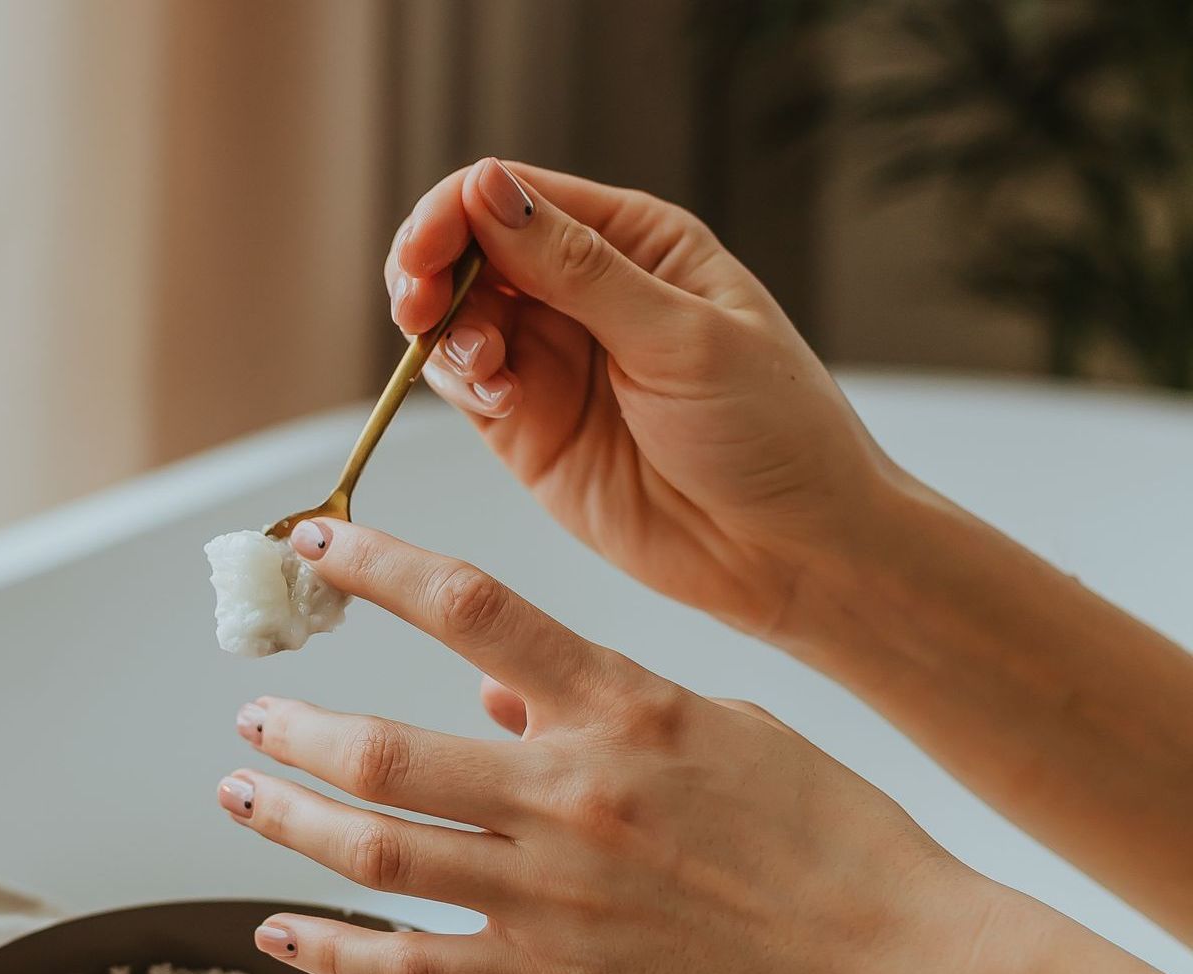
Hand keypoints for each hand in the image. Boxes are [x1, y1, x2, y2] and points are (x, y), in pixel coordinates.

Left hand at [217, 519, 999, 973]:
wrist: (903, 971)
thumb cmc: (839, 843)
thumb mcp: (729, 733)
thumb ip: (606, 707)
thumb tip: (498, 691)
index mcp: (627, 709)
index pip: (473, 608)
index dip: (377, 566)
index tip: (315, 546)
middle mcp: (575, 795)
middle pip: (388, 748)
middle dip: (297, 726)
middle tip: (251, 716)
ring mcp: (558, 897)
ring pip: (379, 854)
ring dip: (289, 822)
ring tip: (242, 795)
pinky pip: (416, 967)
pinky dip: (335, 950)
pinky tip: (281, 930)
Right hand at [390, 158, 899, 641]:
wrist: (790, 550)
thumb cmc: (771, 432)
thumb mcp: (681, 336)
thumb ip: (578, 268)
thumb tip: (487, 188)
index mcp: (634, 242)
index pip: (515, 197)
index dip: (456, 213)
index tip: (425, 253)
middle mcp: (584, 292)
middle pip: (470, 252)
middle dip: (431, 270)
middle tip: (419, 305)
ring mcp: (552, 363)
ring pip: (457, 320)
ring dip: (445, 334)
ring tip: (485, 370)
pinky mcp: (529, 432)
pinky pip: (465, 388)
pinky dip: (459, 384)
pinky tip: (499, 400)